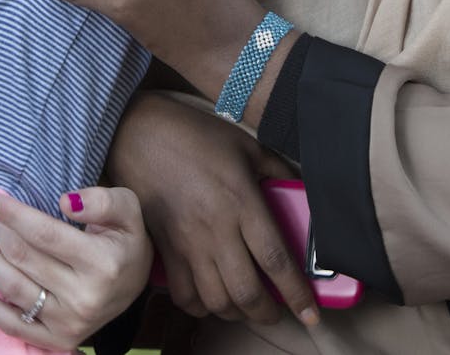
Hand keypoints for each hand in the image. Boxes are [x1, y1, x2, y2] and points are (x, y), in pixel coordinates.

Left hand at [0, 185, 152, 350]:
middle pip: (22, 257)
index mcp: (103, 264)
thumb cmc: (125, 239)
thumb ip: (103, 200)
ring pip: (11, 286)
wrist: (134, 285)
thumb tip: (66, 202)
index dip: (10, 212)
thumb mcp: (128, 210)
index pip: (44, 233)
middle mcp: (84, 298)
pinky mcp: (55, 339)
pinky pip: (12, 325)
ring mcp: (68, 323)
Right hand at [108, 93, 318, 326]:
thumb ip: (277, 170)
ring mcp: (187, 243)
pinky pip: (183, 294)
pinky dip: (201, 307)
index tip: (311, 315)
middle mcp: (216, 229)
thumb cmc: (195, 135)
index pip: (276, 260)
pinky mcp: (164, 249)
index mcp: (242, 202)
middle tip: (277, 312)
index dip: (297, 293)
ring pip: (215, 301)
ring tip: (247, 307)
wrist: (139, 134)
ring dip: (236, 313)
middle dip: (267, 313)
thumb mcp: (246, 145)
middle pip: (246, 291)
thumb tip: (299, 190)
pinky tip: (212, 299)